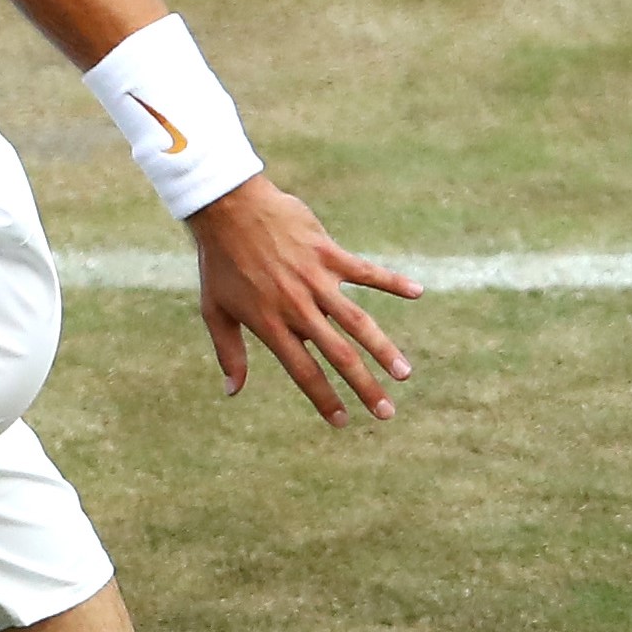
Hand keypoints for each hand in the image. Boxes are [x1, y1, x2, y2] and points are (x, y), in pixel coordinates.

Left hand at [187, 175, 418, 425]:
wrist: (227, 210)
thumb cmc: (219, 263)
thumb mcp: (214, 312)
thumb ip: (229, 353)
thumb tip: (232, 392)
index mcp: (270, 325)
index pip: (304, 371)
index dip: (324, 399)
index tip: (343, 422)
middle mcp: (297, 307)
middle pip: (338, 355)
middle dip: (365, 386)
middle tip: (387, 412)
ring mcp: (316, 280)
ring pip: (358, 321)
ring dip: (384, 349)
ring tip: (405, 373)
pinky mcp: (328, 253)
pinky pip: (366, 271)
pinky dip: (392, 281)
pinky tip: (417, 292)